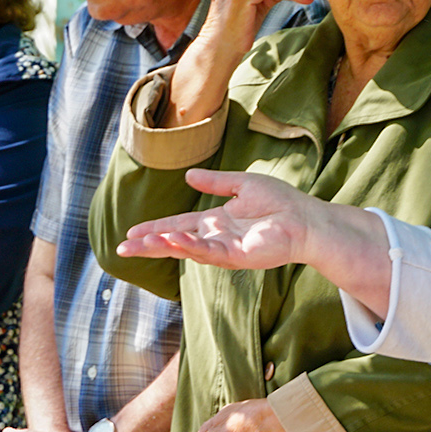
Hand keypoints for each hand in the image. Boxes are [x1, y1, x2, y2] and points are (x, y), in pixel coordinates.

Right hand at [115, 170, 322, 271]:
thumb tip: (188, 175)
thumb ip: (215, 182)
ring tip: (140, 245)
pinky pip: (210, 252)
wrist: (306, 218)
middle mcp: (217, 237)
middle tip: (124, 248)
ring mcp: (226, 249)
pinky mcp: (239, 256)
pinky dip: (192, 247)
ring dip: (164, 247)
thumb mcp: (241, 185)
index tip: (131, 232)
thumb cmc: (280, 202)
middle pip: (176, 242)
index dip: (155, 228)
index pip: (178, 225)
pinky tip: (175, 242)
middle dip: (150, 245)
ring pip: (188, 249)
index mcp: (215, 222)